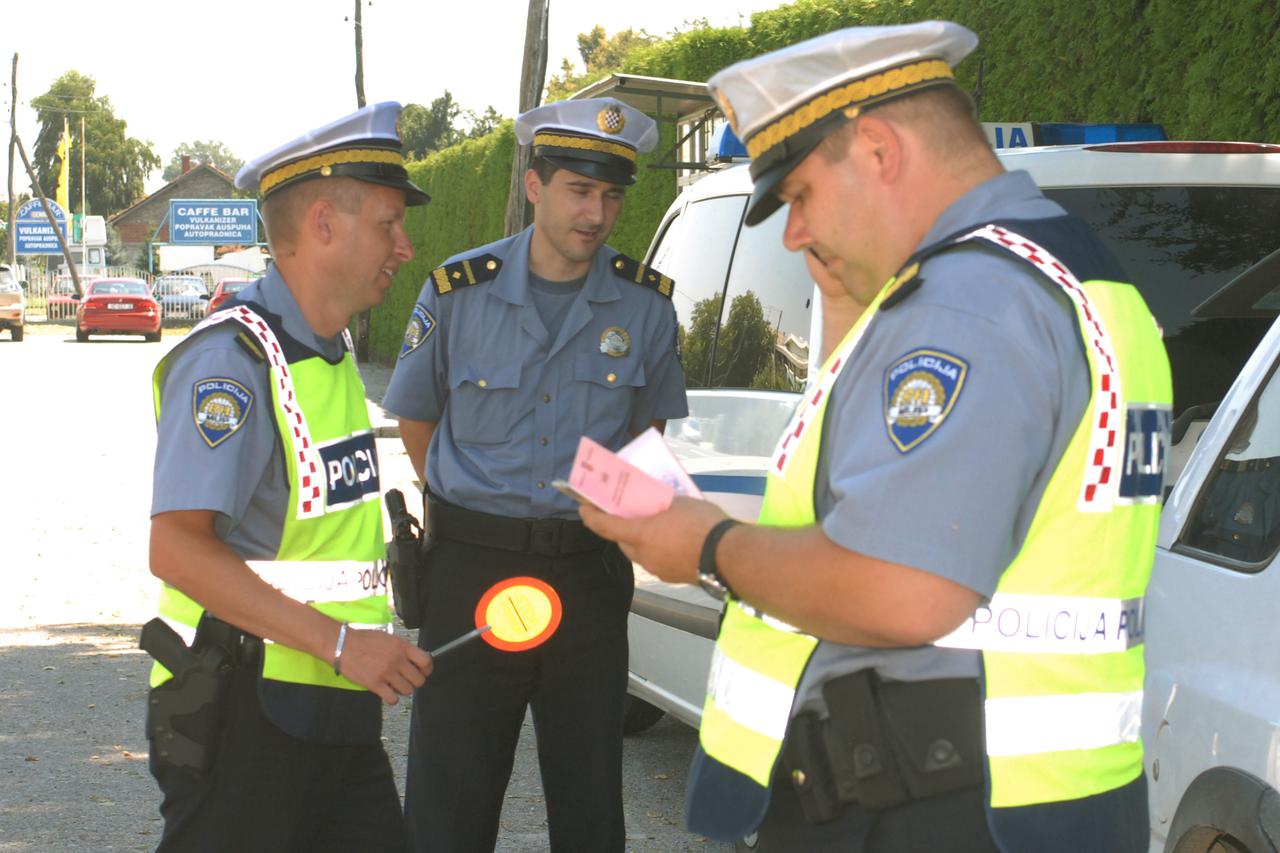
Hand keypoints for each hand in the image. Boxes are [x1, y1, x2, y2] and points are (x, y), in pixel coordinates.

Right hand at [336, 628, 432, 704]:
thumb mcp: (387, 637)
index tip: (424, 672)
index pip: (426, 661)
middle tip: (407, 680)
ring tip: (395, 685)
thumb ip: (401, 648)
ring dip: (403, 690)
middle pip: (419, 680)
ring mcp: (386, 672)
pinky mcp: (375, 684)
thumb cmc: (362, 639)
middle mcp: (397, 660)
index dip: (427, 669)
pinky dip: (392, 698)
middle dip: (414, 682)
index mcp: (401, 646)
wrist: (342, 644)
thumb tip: (413, 658)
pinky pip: (392, 698)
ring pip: (407, 690)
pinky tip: (387, 692)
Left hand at [580, 496, 727, 584]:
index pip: (606, 527)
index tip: (584, 508)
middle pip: (623, 542)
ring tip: (655, 527)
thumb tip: (661, 507)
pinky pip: (657, 561)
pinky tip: (672, 542)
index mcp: (641, 535)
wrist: (728, 556)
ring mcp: (657, 570)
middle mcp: (644, 555)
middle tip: (627, 515)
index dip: (591, 517)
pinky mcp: (672, 577)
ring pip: (640, 553)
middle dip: (621, 529)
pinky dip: (658, 550)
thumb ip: (664, 505)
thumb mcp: (681, 502)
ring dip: (641, 541)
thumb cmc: (701, 523)